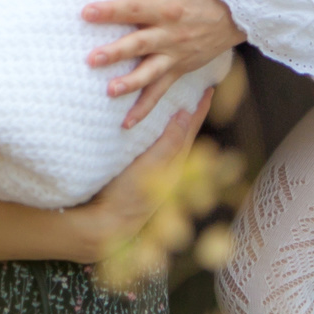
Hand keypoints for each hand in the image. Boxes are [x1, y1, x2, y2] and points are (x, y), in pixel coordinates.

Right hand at [59, 88, 213, 262]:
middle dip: (190, 112)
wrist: (104, 225)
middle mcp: (167, 168)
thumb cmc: (128, 196)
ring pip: (169, 141)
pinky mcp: (137, 176)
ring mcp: (153, 173)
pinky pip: (154, 149)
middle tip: (196, 90)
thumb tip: (186, 115)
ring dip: (173, 122)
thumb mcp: (150, 167)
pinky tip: (149, 129)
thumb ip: (170, 142)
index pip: (190, 129)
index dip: (199, 109)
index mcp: (174, 164)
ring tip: (175, 102)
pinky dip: (157, 134)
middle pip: (183, 133)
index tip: (209, 88)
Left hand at [82, 0, 244, 128]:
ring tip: (109, 91)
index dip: (110, 11)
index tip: (86, 12)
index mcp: (167, 8)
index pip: (133, 9)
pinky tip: (125, 122)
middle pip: (139, 44)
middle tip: (91, 59)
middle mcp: (171, 35)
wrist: (240, 13)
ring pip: (150, 73)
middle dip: (116, 52)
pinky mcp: (180, 70)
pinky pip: (161, 91)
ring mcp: (176, 56)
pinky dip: (145, 108)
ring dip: (130, 83)